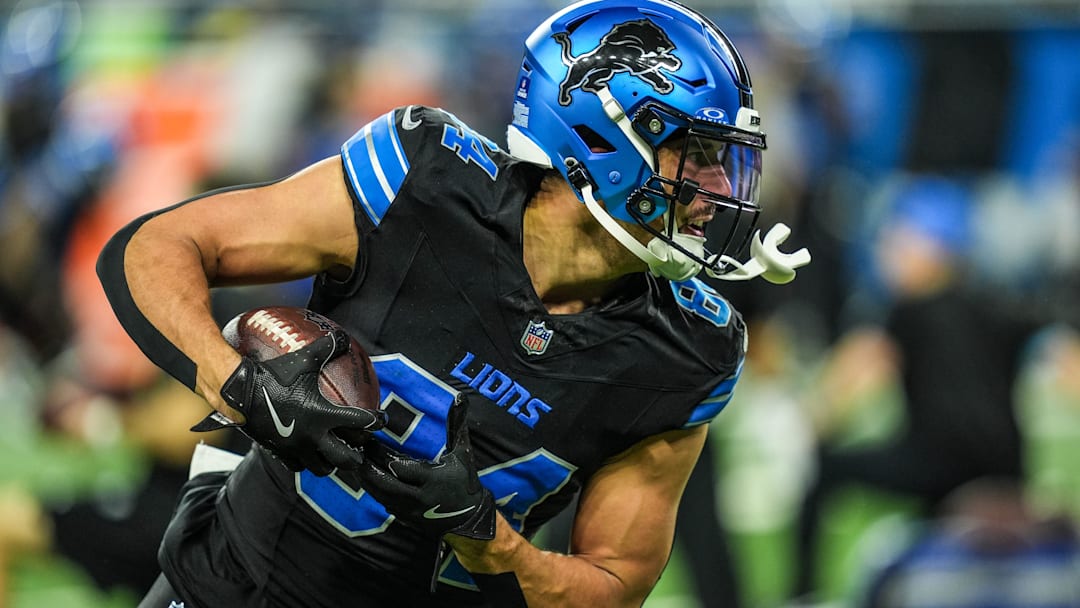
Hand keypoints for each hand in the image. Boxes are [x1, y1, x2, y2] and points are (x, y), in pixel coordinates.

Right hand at [193, 331, 385, 475]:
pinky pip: (298, 466)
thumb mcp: (304, 357)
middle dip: (357, 454)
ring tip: (335, 454)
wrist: (238, 392)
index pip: (361, 422)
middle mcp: (313, 436)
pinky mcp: (280, 453)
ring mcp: (296, 448)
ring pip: (322, 467)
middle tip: (360, 445)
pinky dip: (307, 462)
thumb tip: (343, 336)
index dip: (376, 421)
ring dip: (332, 462)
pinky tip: (308, 453)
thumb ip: (327, 347)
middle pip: (346, 457)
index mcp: (323, 414)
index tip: (381, 419)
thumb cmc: (273, 374)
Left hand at [357, 393, 495, 539]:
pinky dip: (373, 488)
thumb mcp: (463, 452)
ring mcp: (410, 510)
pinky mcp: (405, 516)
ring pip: (380, 494)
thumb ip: (457, 425)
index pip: (401, 467)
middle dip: (368, 467)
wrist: (469, 518)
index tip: (370, 440)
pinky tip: (364, 474)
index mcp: (433, 480)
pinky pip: (383, 501)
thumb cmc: (466, 481)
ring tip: (355, 459)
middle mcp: (419, 497)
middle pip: (385, 483)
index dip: (383, 455)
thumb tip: (460, 397)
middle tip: (355, 449)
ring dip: (366, 478)